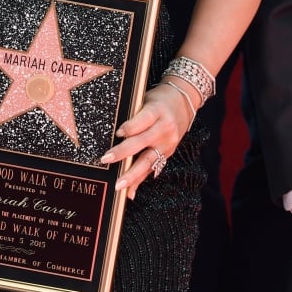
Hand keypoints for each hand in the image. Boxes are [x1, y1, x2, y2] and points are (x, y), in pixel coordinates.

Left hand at [100, 83, 191, 199]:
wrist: (185, 102)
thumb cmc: (159, 100)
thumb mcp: (146, 99)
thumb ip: (134, 114)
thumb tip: (114, 132)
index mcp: (157, 111)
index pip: (144, 120)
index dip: (131, 127)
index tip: (117, 133)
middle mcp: (165, 128)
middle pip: (143, 141)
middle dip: (124, 152)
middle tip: (106, 159)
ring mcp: (168, 143)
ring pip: (148, 160)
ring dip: (132, 174)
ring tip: (119, 185)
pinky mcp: (169, 152)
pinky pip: (153, 168)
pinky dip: (140, 180)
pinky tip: (130, 192)